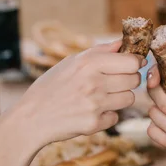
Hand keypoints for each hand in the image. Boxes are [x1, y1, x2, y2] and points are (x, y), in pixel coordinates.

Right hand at [13, 41, 143, 144]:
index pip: (132, 62)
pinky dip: (106, 116)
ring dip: (119, 98)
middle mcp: (93, 82)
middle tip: (114, 82)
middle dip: (128, 80)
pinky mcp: (93, 124)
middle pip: (134, 80)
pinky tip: (91, 112)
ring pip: (129, 98)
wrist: (31, 118)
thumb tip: (123, 42)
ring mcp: (94, 104)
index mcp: (88, 63)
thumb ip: (100, 51)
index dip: (134, 63)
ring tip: (101, 97)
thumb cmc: (51, 87)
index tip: (129, 66)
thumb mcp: (71, 62)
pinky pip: (115, 117)